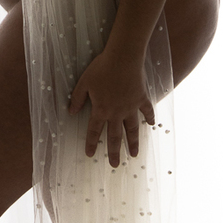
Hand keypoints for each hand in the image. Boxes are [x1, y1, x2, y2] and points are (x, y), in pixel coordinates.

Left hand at [69, 49, 154, 166]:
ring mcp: (131, 107)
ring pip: (132, 129)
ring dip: (133, 142)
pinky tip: (151, 124)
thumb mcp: (84, 83)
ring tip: (134, 154)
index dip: (92, 143)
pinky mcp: (141, 98)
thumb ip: (77, 99)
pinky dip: (149, 117)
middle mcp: (117, 112)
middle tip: (115, 165)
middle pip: (115, 136)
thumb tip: (71, 112)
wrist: (123, 57)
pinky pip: (147, 111)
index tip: (90, 155)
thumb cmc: (101, 68)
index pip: (94, 131)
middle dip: (114, 152)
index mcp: (101, 110)